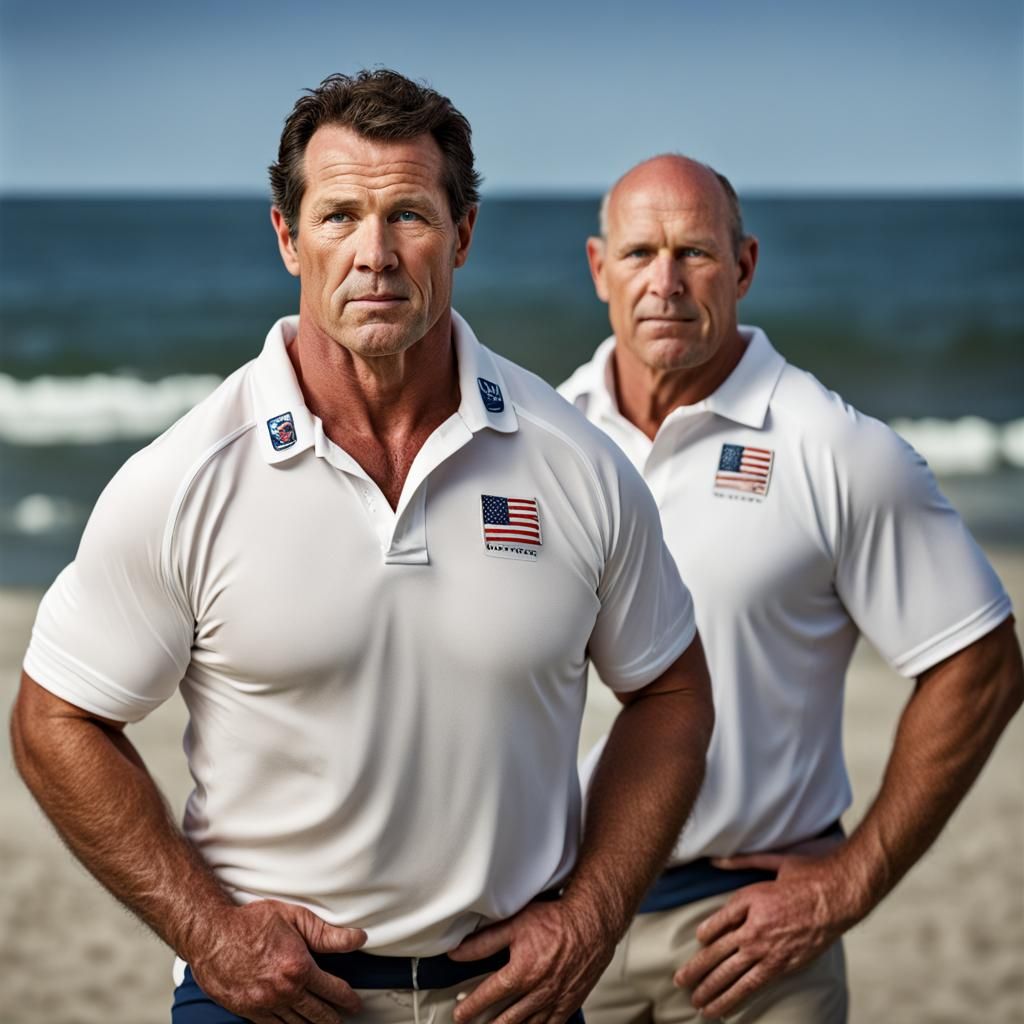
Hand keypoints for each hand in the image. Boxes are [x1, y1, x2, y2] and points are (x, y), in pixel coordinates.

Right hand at [187, 900, 366, 1022]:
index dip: (347, 998)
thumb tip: (358, 938)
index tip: (355, 1004)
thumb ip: (327, 933)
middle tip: (345, 1019)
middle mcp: (284, 991)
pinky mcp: (248, 1011)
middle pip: (317, 1013)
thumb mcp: (294, 918)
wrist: (211, 935)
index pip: (332, 989)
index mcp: (298, 968)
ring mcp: (265, 1005)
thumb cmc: (251, 922)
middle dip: (333, 1018)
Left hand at [449, 896, 613, 1023]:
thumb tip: (457, 952)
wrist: (592, 924)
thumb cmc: (556, 921)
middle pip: (506, 1018)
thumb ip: (483, 942)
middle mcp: (538, 991)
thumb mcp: (514, 924)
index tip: (461, 1013)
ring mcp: (554, 1000)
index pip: (489, 996)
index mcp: (521, 972)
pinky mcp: (569, 1003)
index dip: (471, 1006)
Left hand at [674, 841, 859, 1019]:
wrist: (840, 896)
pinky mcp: (783, 966)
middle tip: (679, 981)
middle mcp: (754, 927)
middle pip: (716, 952)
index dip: (705, 932)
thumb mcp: (772, 862)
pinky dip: (735, 997)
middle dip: (696, 969)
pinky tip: (723, 1007)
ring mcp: (768, 949)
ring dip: (710, 989)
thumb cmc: (808, 875)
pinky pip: (753, 985)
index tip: (699, 939)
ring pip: (731, 974)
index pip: (717, 921)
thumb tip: (715, 860)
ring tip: (696, 1003)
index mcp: (749, 899)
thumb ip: (741, 862)